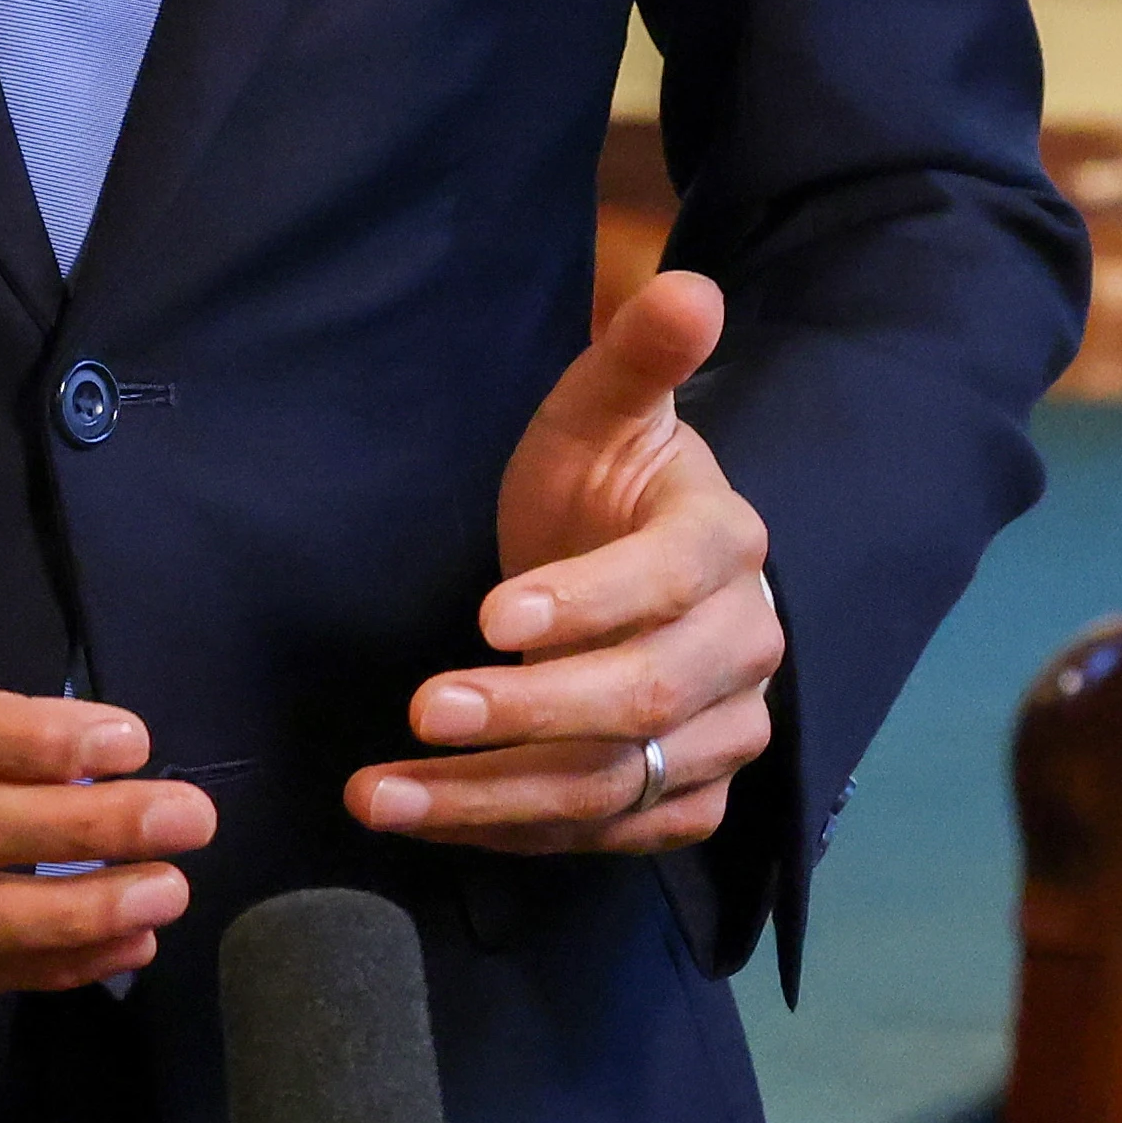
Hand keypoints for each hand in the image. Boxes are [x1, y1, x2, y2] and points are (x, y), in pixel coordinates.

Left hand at [351, 272, 773, 857]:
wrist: (625, 566)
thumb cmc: (599, 484)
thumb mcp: (600, 411)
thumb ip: (635, 357)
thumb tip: (688, 286)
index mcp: (725, 545)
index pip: (666, 583)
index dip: (583, 605)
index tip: (486, 619)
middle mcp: (744, 649)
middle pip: (642, 699)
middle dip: (526, 712)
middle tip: (420, 712)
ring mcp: (724, 735)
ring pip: (615, 784)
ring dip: (492, 797)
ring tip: (376, 793)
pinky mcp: (688, 800)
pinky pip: (607, 836)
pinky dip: (512, 834)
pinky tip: (424, 816)